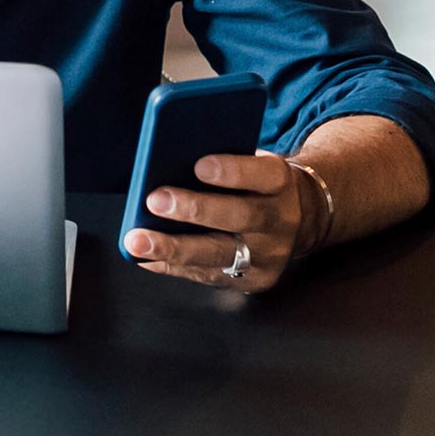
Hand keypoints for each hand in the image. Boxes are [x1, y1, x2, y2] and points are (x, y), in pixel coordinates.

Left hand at [122, 150, 309, 292]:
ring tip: (137, 241)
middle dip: (194, 210)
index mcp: (280, 182)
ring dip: (174, 248)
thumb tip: (167, 155)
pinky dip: (172, 267)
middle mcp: (279, 220)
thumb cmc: (254, 182)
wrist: (297, 218)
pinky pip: (209, 275)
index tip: (199, 165)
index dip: (232, 171)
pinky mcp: (254, 280)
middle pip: (240, 216)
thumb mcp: (251, 160)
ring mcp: (268, 255)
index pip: (261, 175)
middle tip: (155, 200)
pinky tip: (145, 258)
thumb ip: (220, 157)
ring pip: (220, 254)